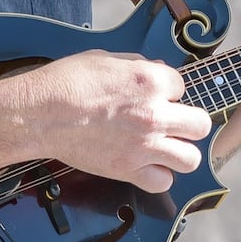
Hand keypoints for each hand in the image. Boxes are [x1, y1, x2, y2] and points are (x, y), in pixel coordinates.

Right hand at [15, 50, 212, 193]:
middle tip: (171, 122)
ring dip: (181, 152)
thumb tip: (157, 71)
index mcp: (150, 80)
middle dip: (188, 121)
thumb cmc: (67, 81)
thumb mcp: (106, 58)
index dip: (168, 91)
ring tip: (165, 146)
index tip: (153, 95)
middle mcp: (154, 114)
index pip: (182, 86)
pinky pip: (163, 182)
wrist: (40, 114)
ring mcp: (143, 145)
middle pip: (200, 125)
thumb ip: (139, 65)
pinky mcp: (128, 170)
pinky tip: (147, 164)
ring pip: (191, 158)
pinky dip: (158, 176)